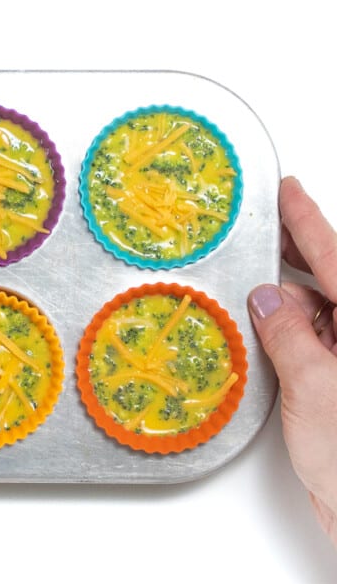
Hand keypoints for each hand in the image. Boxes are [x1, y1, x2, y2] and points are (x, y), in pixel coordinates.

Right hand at [248, 176, 336, 545]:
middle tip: (268, 223)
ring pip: (320, 311)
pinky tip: (264, 326)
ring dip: (287, 298)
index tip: (290, 191)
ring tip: (254, 284)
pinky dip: (286, 329)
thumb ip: (290, 338)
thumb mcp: (317, 392)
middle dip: (299, 252)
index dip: (311, 222)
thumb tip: (268, 298)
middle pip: (334, 281)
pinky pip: (312, 339)